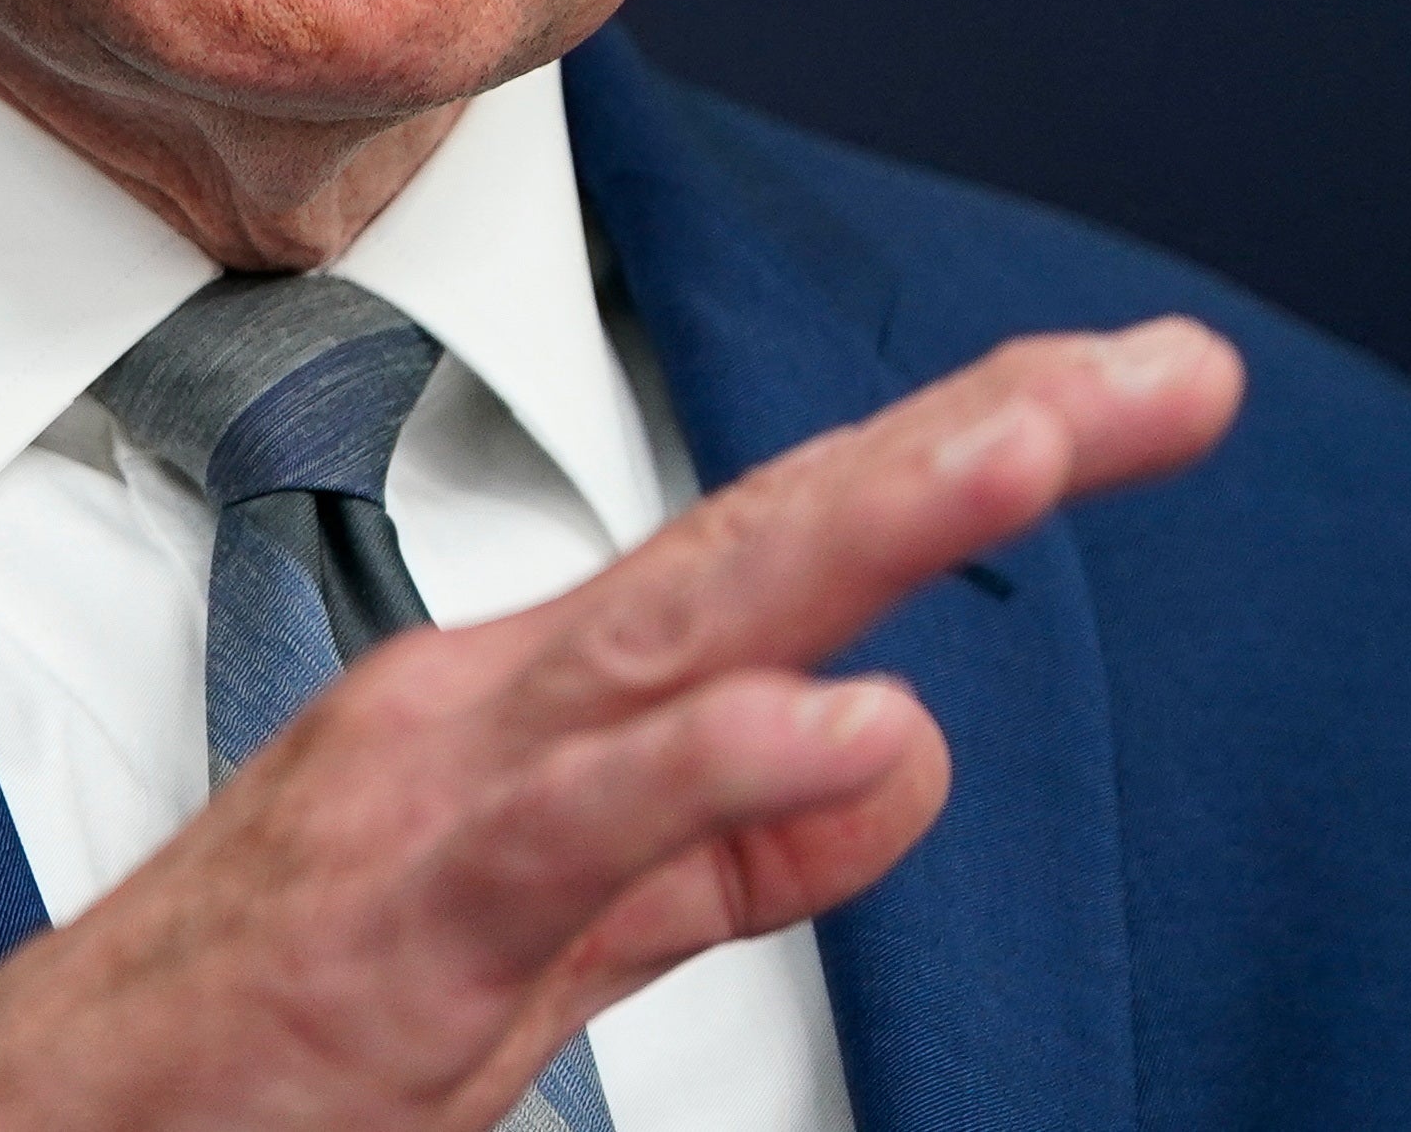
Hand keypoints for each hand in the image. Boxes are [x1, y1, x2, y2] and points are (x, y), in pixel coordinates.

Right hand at [0, 317, 1244, 1131]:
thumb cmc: (256, 1032)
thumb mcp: (545, 940)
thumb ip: (718, 853)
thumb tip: (896, 755)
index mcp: (529, 706)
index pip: (783, 554)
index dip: (955, 464)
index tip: (1130, 397)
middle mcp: (491, 708)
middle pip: (761, 544)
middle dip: (966, 447)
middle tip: (1153, 378)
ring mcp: (441, 796)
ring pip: (683, 634)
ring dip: (864, 534)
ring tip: (1033, 453)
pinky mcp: (404, 921)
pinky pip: (574, 832)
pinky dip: (707, 766)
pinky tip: (842, 721)